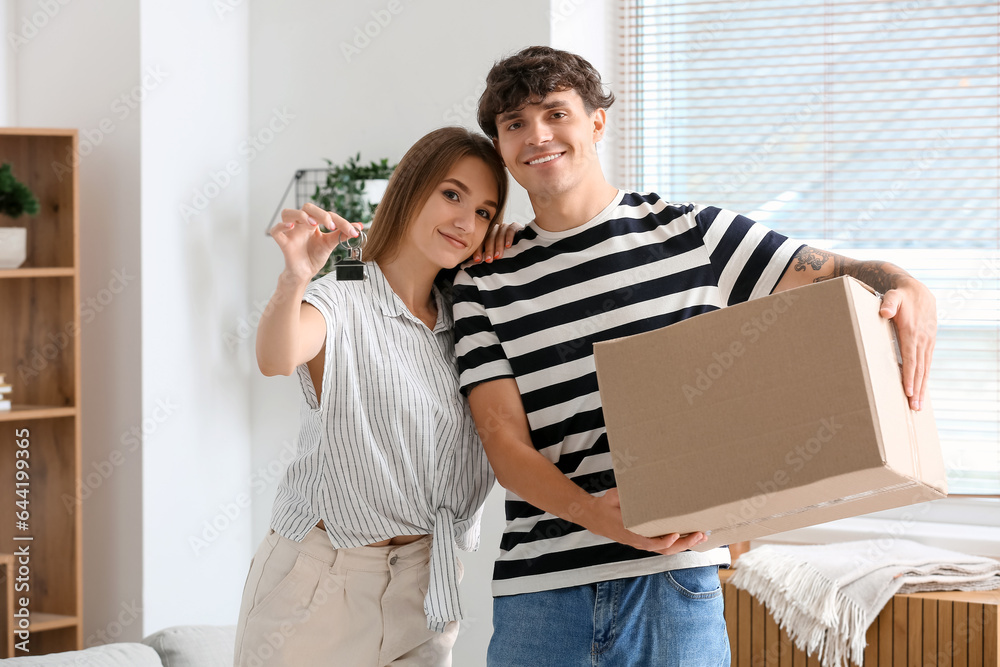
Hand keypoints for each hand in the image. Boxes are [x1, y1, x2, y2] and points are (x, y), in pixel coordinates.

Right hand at [270, 203, 363, 280]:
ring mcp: (291, 231)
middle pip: (307, 207)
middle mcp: (301, 223)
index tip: (353, 231)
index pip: (327, 215)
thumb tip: (359, 226)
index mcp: (313, 222)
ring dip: (300, 215)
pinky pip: (276, 230)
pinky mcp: (283, 242)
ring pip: (288, 213)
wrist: (305, 273)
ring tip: (312, 224)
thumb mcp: (330, 244)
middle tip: (331, 225)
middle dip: (320, 213)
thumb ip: (342, 234)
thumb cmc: (315, 256)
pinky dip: (282, 226)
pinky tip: (291, 227)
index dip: (341, 221)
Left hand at [473, 221, 522, 263]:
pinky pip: (510, 230)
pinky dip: (509, 238)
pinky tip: (508, 246)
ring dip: (498, 246)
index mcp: (489, 236)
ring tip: (498, 256)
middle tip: (489, 260)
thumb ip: (489, 256)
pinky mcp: (514, 226)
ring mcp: (505, 227)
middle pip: (490, 238)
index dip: (479, 251)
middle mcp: (495, 230)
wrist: (525, 245)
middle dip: (489, 250)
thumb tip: (477, 264)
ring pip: (499, 235)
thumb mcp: (498, 254)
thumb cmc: (509, 253)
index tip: (478, 260)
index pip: (482, 242)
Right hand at [585, 489, 707, 554]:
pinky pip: (664, 546)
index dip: (664, 541)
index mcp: (630, 533)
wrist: (596, 518)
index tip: (675, 534)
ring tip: (700, 537)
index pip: (650, 542)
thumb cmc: (606, 507)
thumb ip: (621, 494)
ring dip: (684, 545)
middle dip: (683, 544)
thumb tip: (635, 486)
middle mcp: (638, 541)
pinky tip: (689, 537)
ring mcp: (643, 543)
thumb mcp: (612, 497)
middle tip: (699, 535)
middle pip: (664, 549)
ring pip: (666, 550)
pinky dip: (678, 543)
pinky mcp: (646, 541)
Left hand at [879, 276, 935, 410]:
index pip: (911, 359)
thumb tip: (885, 312)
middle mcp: (922, 340)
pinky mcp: (928, 343)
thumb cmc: (900, 296)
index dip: (910, 376)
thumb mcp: (893, 296)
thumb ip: (888, 303)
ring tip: (919, 405)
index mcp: (912, 333)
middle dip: (917, 389)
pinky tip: (922, 389)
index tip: (908, 392)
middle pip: (920, 369)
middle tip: (914, 407)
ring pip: (925, 369)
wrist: (917, 290)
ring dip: (922, 387)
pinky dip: (925, 377)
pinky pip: (927, 363)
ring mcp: (927, 342)